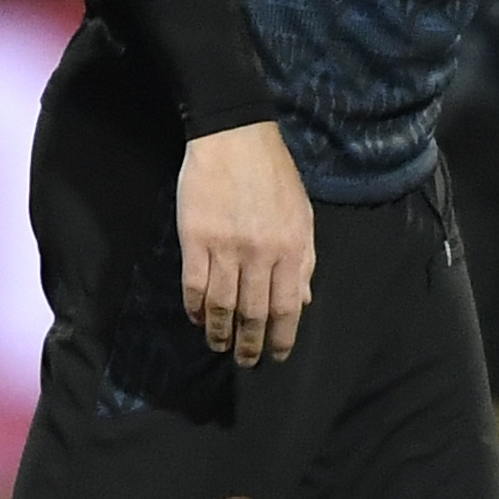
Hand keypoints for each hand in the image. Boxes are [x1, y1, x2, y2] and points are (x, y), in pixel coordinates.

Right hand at [176, 121, 316, 366]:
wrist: (235, 137)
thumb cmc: (274, 175)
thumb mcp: (301, 215)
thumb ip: (303, 260)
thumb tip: (302, 301)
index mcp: (290, 248)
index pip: (287, 307)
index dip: (281, 337)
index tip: (275, 356)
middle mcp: (260, 253)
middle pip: (254, 312)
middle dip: (250, 343)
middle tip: (246, 361)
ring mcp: (226, 247)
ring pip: (222, 304)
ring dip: (219, 332)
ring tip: (218, 345)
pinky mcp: (195, 239)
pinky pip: (195, 284)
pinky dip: (195, 307)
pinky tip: (197, 318)